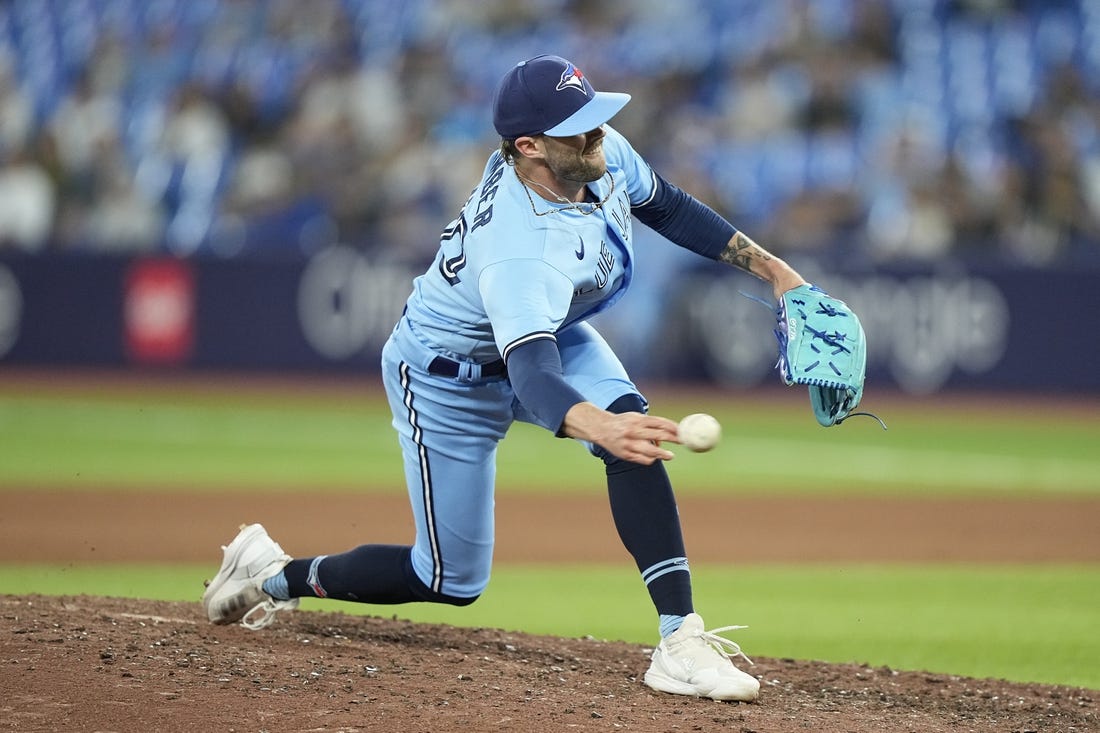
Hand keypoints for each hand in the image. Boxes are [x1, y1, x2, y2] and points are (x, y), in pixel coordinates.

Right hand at [562, 403, 678, 463]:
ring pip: (651, 451)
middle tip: (682, 442)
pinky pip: (642, 459)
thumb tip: (666, 435)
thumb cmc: (623, 422)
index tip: (682, 431)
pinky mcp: (625, 454)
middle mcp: (634, 431)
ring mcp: (629, 444)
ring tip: (670, 456)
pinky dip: (650, 459)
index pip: (660, 423)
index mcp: (637, 420)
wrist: (601, 428)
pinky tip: (653, 457)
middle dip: (673, 439)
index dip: (673, 427)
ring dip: (663, 454)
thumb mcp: (635, 417)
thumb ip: (650, 424)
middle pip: (658, 435)